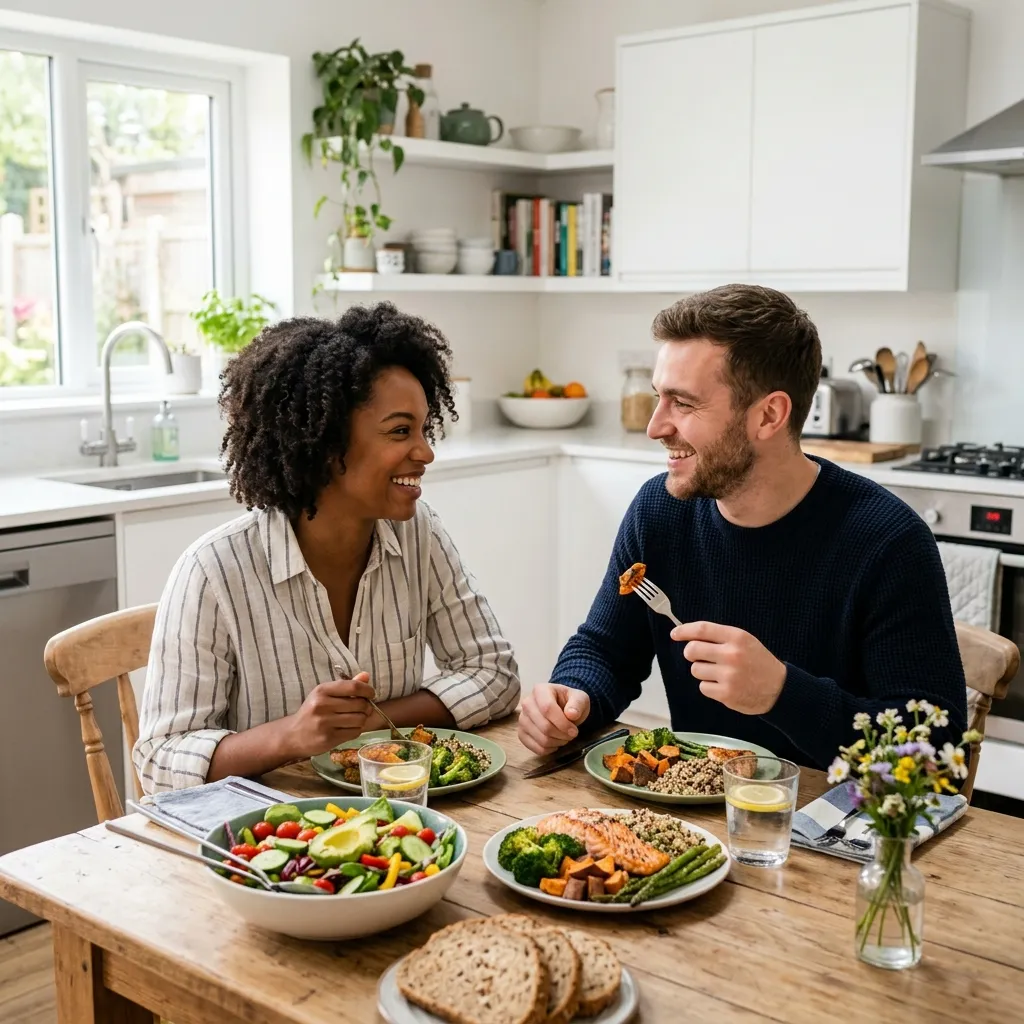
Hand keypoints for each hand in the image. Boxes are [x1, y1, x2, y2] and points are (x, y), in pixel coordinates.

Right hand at [284, 671, 374, 756]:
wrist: (292, 735)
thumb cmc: (312, 711)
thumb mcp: (325, 694)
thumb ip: (346, 685)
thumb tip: (366, 676)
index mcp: (322, 691)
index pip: (354, 687)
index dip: (368, 690)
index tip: (371, 694)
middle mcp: (322, 706)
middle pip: (360, 704)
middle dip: (367, 706)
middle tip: (364, 709)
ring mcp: (325, 724)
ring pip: (360, 719)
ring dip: (363, 719)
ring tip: (356, 718)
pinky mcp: (329, 739)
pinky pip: (354, 732)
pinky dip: (356, 730)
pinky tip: (349, 728)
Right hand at [518, 683, 590, 755]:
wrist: (561, 707)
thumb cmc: (569, 701)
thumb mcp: (579, 698)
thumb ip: (577, 704)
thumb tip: (571, 714)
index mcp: (540, 690)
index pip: (547, 709)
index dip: (562, 723)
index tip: (574, 730)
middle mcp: (527, 703)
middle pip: (544, 726)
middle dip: (562, 734)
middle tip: (572, 734)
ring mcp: (522, 719)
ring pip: (541, 739)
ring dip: (557, 742)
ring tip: (564, 737)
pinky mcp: (522, 733)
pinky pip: (535, 748)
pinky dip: (549, 749)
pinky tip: (555, 743)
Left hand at [671, 621, 785, 714]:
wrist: (779, 689)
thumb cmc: (758, 662)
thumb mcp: (744, 642)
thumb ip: (720, 637)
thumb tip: (689, 636)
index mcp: (736, 637)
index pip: (702, 629)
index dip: (684, 631)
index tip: (674, 634)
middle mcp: (731, 655)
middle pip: (692, 650)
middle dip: (691, 653)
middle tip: (699, 657)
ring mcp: (728, 675)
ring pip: (695, 670)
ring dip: (703, 672)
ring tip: (720, 673)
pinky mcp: (726, 694)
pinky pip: (703, 687)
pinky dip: (709, 687)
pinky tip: (724, 685)